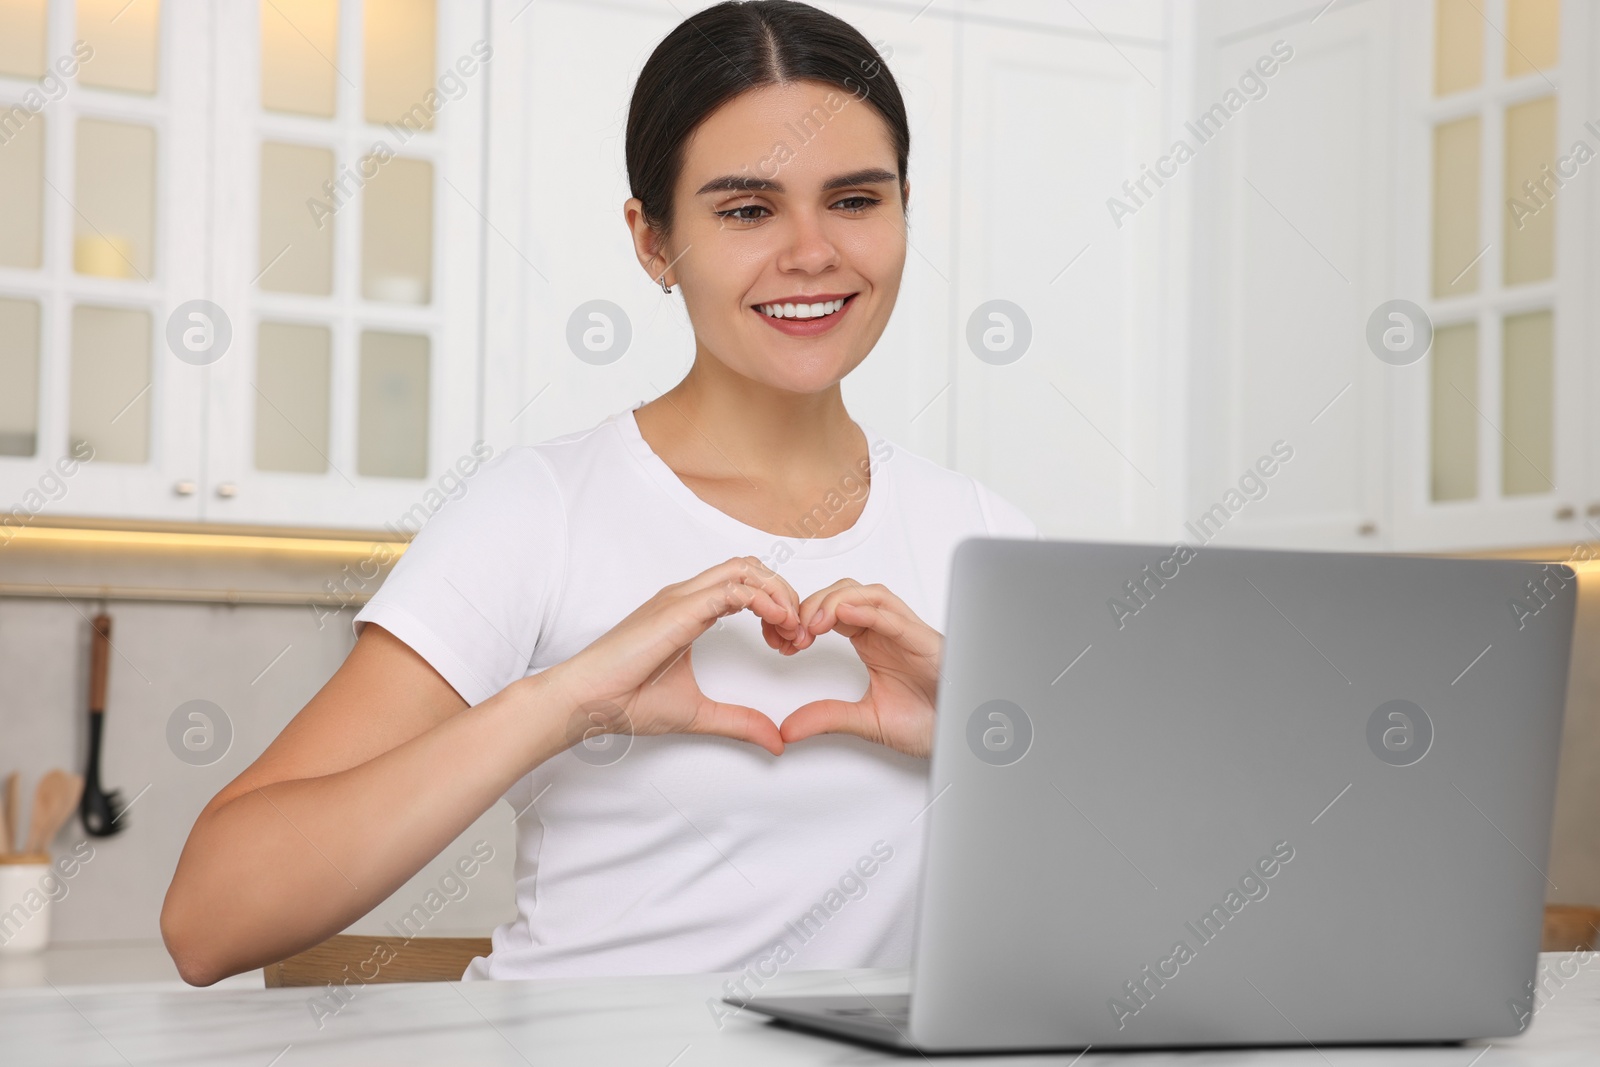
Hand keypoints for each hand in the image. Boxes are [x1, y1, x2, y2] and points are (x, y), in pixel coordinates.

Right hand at [549, 556, 808, 755]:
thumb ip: (739, 722)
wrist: (587, 702)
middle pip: (752, 567)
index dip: (777, 606)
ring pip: (746, 569)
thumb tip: (776, 742)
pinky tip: (776, 626)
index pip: (746, 584)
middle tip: (797, 635)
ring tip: (791, 630)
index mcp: (690, 611)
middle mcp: (687, 597)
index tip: (788, 644)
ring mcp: (681, 599)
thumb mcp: (699, 714)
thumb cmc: (626, 702)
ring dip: (778, 594)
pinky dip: (763, 600)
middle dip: (785, 594)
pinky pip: (732, 589)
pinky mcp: (679, 610)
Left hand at [777, 580, 942, 758]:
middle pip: (845, 593)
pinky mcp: (923, 640)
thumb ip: (827, 718)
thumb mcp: (865, 721)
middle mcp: (887, 630)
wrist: (962, 736)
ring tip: (812, 623)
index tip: (782, 640)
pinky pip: (894, 615)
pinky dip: (867, 610)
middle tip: (791, 631)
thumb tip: (788, 727)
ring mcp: (906, 632)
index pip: (832, 611)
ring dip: (835, 601)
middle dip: (813, 604)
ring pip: (868, 593)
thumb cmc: (929, 722)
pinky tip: (842, 616)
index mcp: (872, 642)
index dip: (804, 617)